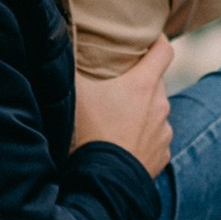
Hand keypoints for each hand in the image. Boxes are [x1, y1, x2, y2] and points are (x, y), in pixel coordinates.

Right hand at [73, 35, 172, 179]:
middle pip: (157, 82)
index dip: (158, 40)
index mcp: (144, 84)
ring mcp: (164, 131)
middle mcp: (160, 105)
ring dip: (143, 110)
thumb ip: (69, 66)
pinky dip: (144, 137)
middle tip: (121, 82)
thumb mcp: (75, 94)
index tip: (148, 38)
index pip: (164, 50)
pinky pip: (155, 138)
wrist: (104, 180)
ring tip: (119, 118)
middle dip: (142, 79)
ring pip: (156, 111)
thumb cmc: (89, 133)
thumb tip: (56, 43)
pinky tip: (124, 142)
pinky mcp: (162, 154)